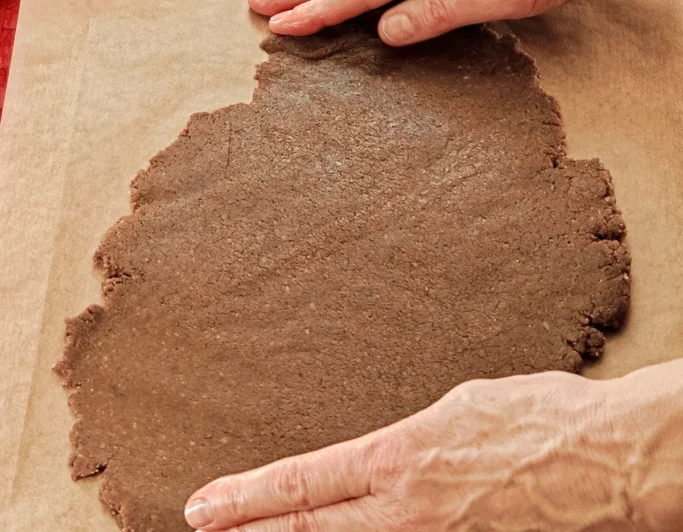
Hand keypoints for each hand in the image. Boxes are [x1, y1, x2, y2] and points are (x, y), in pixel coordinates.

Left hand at [185, 363, 682, 530]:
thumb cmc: (538, 418)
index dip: (248, 498)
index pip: (305, 484)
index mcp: (401, 458)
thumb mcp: (460, 405)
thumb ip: (413, 442)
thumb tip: (392, 458)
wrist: (602, 459)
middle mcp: (406, 509)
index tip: (203, 505)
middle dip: (250, 531)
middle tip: (203, 526)